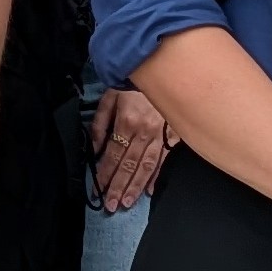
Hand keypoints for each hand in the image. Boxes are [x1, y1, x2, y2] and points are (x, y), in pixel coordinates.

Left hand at [89, 88, 172, 210]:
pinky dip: (157, 175)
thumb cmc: (133, 81)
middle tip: (111, 206)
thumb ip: (100, 123)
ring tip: (126, 202)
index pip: (112, 155)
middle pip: (128, 165)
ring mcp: (161, 134)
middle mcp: (144, 132)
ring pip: (146, 166)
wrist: (163, 64)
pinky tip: (150, 190)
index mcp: (126, 122)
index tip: (98, 190)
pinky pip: (164, 159)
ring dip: (135, 186)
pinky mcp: (174, 134)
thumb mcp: (110, 96)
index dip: (104, 174)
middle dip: (118, 187)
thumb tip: (96, 148)